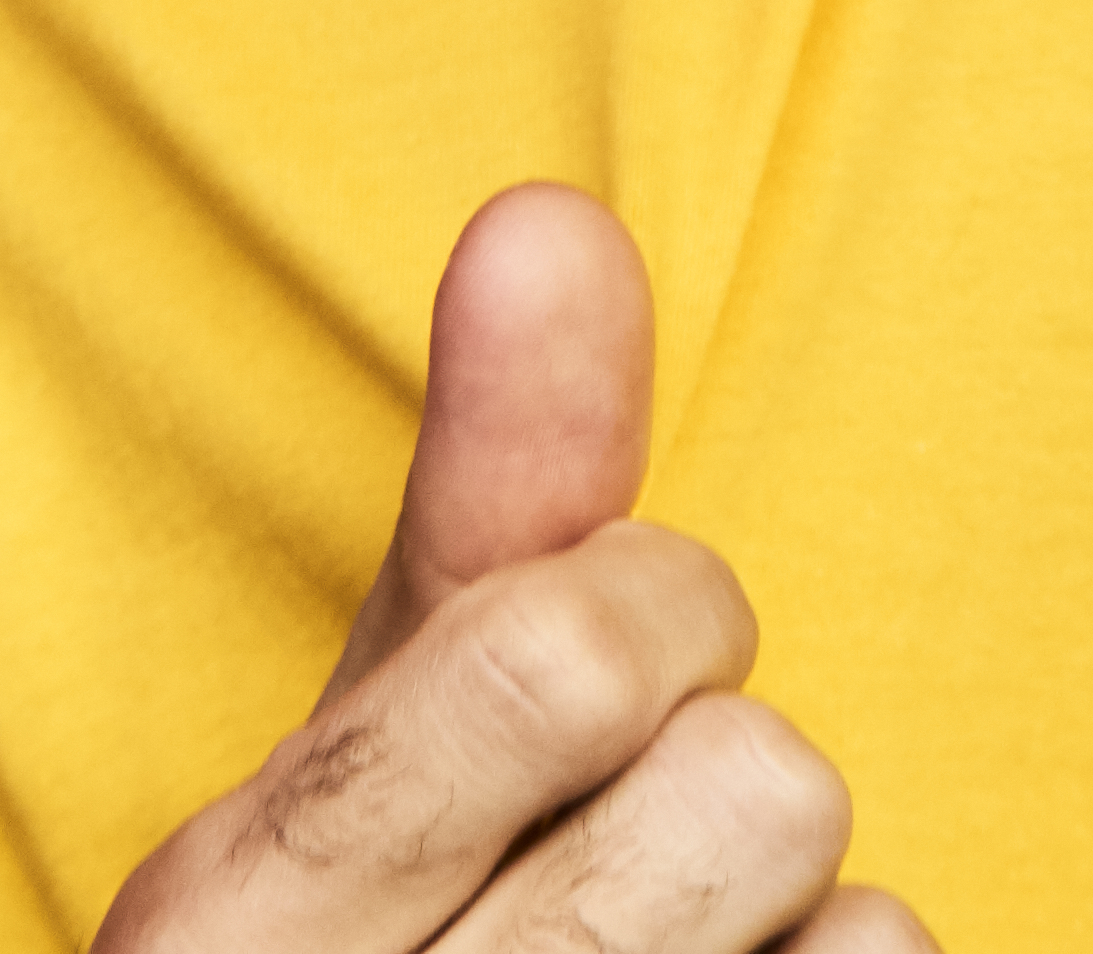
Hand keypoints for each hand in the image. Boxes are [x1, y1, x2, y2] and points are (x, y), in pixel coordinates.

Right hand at [95, 183, 923, 953]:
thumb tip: (546, 213)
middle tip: (632, 825)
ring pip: (856, 925)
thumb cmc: (373, 946)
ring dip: (796, 909)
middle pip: (749, 787)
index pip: (565, 653)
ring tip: (670, 950)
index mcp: (236, 911)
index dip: (648, 615)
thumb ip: (485, 490)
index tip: (598, 673)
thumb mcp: (377, 736)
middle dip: (726, 762)